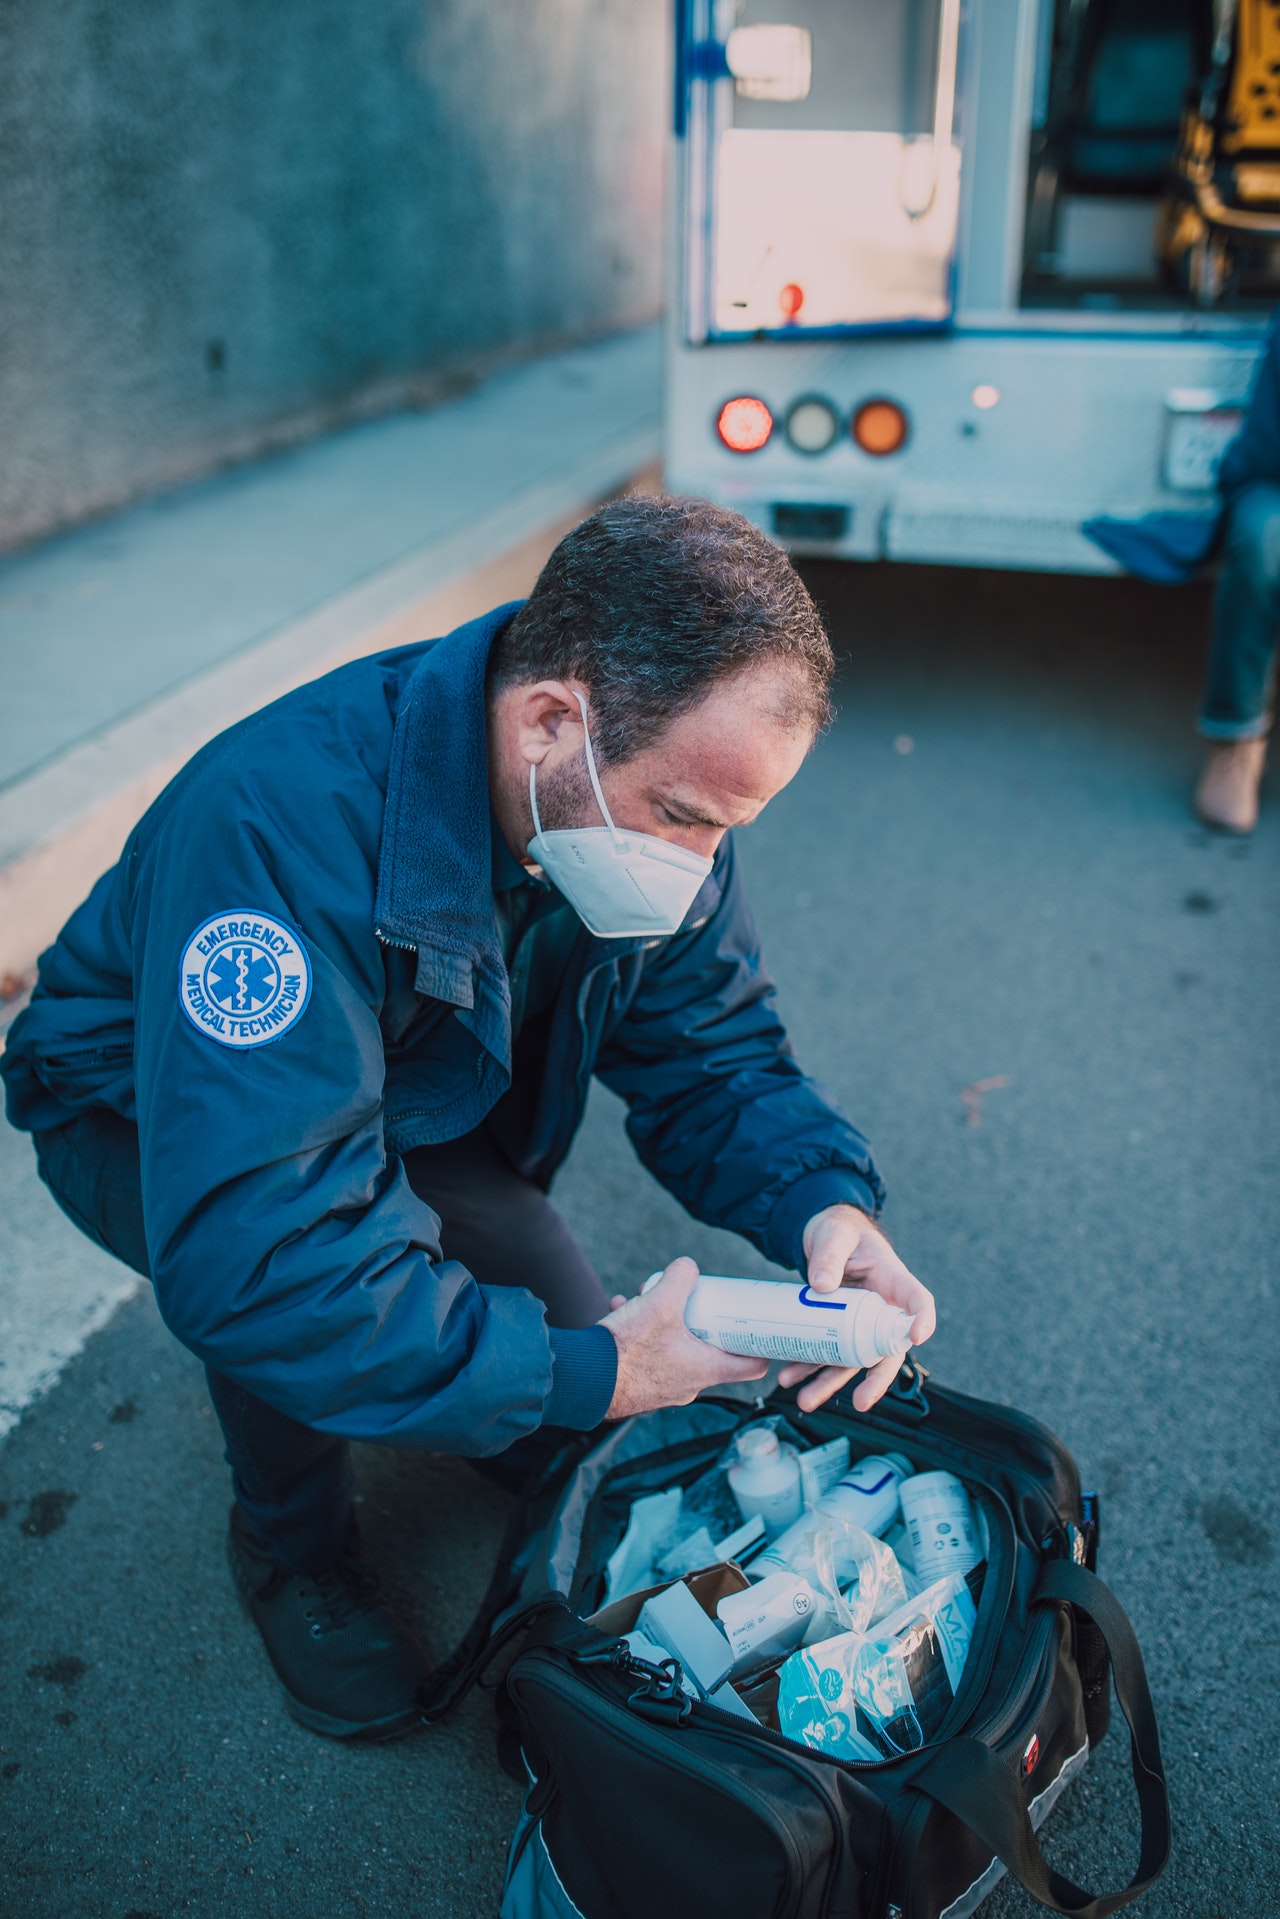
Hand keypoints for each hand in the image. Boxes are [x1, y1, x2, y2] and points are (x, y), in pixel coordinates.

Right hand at [600, 1257, 767, 1419]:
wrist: (583, 1379)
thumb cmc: (626, 1350)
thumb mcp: (659, 1303)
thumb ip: (680, 1279)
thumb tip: (688, 1266)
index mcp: (705, 1370)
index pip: (752, 1366)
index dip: (759, 1345)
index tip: (755, 1326)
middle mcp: (689, 1385)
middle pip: (711, 1351)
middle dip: (701, 1321)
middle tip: (693, 1302)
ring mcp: (665, 1388)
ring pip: (677, 1349)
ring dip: (665, 1322)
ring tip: (646, 1299)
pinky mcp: (641, 1386)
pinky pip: (651, 1355)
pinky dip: (643, 1333)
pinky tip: (623, 1311)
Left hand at [778, 1205, 934, 1413]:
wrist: (823, 1236)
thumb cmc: (839, 1231)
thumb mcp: (834, 1235)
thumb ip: (828, 1255)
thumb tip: (821, 1286)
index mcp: (893, 1279)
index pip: (918, 1301)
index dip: (921, 1320)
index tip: (917, 1337)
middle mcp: (882, 1307)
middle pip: (887, 1350)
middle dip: (874, 1381)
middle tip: (861, 1402)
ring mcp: (860, 1322)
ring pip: (853, 1360)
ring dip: (829, 1383)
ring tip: (805, 1400)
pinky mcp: (838, 1328)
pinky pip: (829, 1353)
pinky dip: (810, 1367)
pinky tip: (790, 1375)